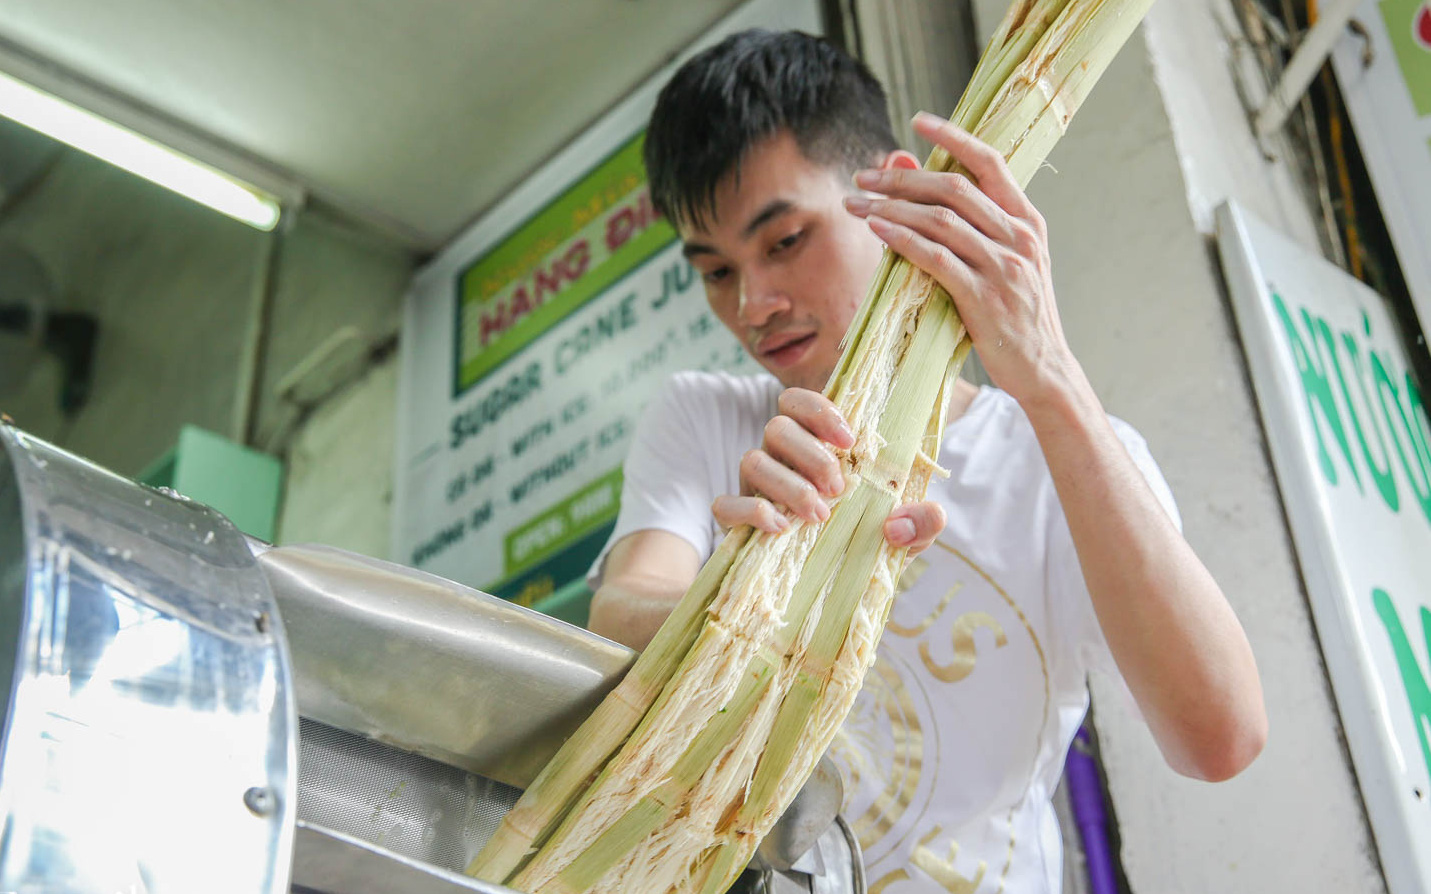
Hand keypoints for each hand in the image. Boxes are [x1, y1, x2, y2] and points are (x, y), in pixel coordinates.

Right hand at [712, 388, 946, 551]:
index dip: (819, 411)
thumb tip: (918, 516)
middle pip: (776, 427)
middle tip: (839, 489)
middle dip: (810, 455)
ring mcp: (757, 490)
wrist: (837, 591)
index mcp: (815, 445)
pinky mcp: (738, 523)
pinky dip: (749, 512)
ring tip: (819, 515)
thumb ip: (923, 524)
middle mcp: (781, 459)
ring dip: (787, 484)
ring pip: (751, 460)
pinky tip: (780, 528)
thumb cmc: (869, 545)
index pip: (798, 402)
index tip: (849, 441)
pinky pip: (724, 505)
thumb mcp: (907, 537)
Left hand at [843, 111, 1076, 409]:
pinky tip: (877, 231)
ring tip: (856, 205)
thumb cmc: (1015, 314)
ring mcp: (1004, 267)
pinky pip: (936, 258)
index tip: (919, 121)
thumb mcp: (1003, 262)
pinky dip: (903, 240)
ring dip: (891, 208)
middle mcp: (1019, 237)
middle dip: (902, 178)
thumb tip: (920, 181)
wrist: (1044, 368)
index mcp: (1027, 222)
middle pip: (954, 188)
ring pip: (940, 220)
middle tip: (862, 177)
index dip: (955, 137)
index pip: (991, 162)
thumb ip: (968, 224)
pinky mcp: (984, 298)